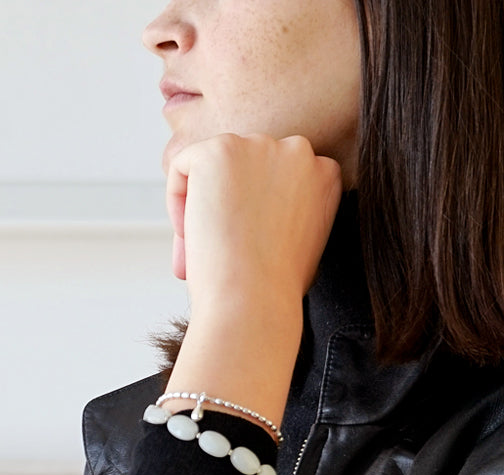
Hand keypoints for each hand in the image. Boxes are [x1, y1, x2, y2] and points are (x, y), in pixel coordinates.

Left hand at [166, 133, 342, 306]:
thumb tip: (264, 206)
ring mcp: (258, 145)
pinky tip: (190, 235)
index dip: (259, 208)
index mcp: (325, 174)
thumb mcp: (306, 242)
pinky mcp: (218, 149)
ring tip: (206, 244)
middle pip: (248, 165)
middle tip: (222, 245)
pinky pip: (184, 166)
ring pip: (216, 165)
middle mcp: (298, 151)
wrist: (254, 299)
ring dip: (205, 200)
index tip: (249, 239)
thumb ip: (295, 211)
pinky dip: (178, 199)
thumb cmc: (277, 287)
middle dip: (231, 201)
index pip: (280, 175)